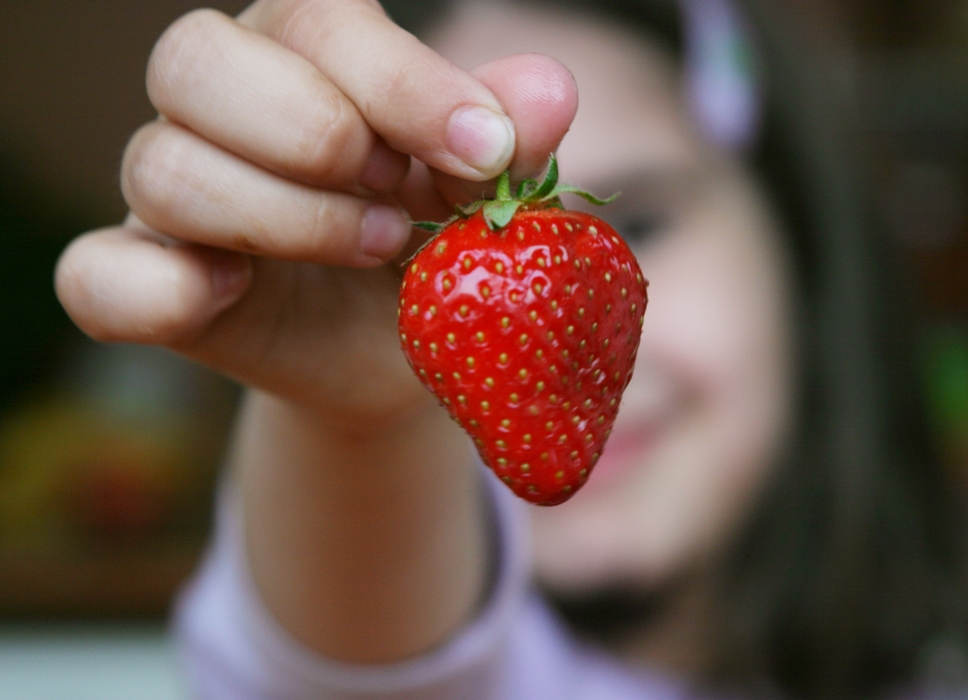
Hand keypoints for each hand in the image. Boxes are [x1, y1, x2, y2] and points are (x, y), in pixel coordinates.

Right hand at [55, 0, 577, 428]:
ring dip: (286, 218)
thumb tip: (550, 91)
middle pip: (196, 60)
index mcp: (306, 52)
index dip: (397, 80)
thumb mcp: (486, 199)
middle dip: (318, 136)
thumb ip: (513, 143)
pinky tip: (230, 295)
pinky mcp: (143, 280)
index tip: (484, 150)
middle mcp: (220, 102)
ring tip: (378, 251)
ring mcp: (169, 192)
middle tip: (401, 199)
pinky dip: (159, 290)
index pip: (314, 16)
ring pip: (163, 169)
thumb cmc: (439, 248)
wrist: (397, 351)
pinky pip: (96, 276)